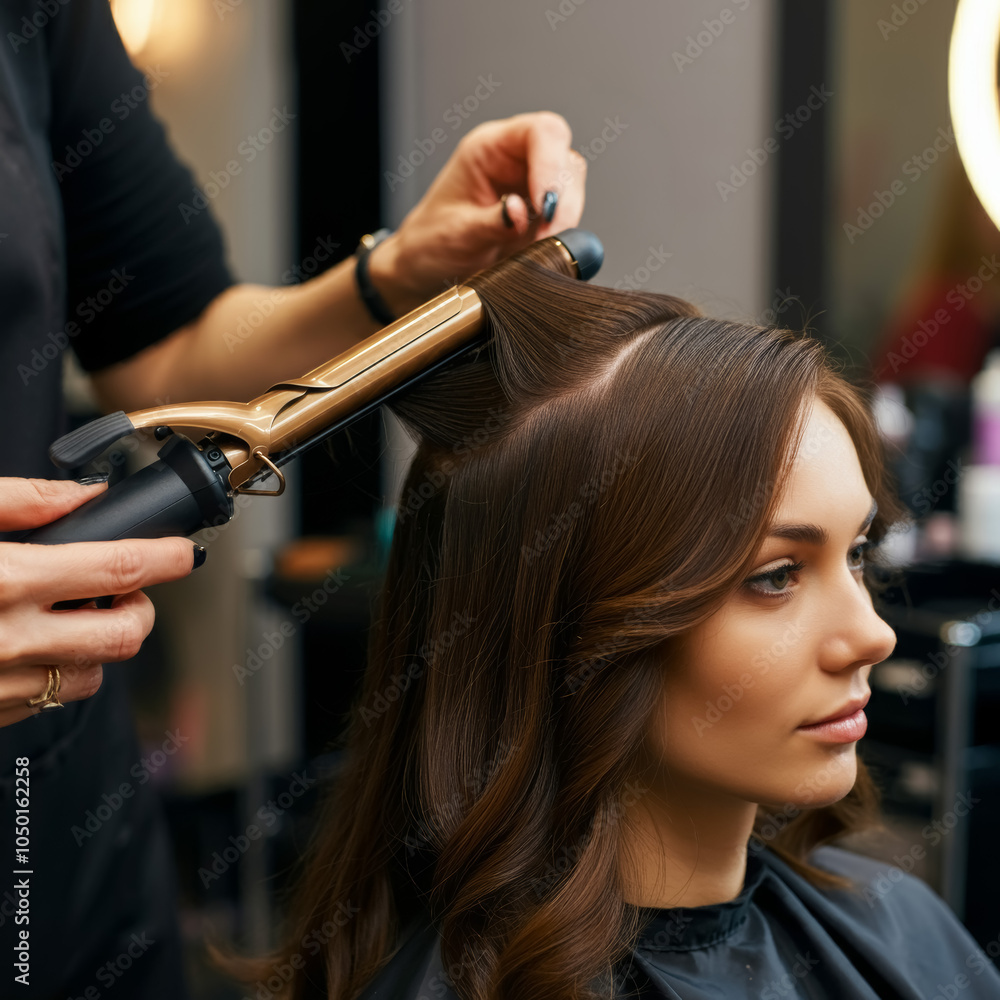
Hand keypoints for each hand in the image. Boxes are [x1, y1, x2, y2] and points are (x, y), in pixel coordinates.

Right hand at [0, 477, 199, 727]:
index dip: (166, 558)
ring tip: (71, 617)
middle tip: (125, 590)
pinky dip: (56, 672)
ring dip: (98, 644)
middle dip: (140, 608)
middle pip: (124, 634)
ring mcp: (2, 686)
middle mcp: (10, 640)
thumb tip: (84, 495)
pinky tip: (29, 647)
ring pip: (92, 675)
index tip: (185, 553)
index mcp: (6, 582)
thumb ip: (21, 502)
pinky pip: (48, 701)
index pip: (118, 568)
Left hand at [369, 110, 586, 314]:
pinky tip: (543, 250)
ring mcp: (531, 187)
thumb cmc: (431, 242)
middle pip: (564, 158)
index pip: (540, 132)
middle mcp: (515, 161)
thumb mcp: (455, 234)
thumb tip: (520, 212)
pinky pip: (567, 215)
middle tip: (546, 236)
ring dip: (565, 219)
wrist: (426, 270)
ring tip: (541, 247)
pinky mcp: (540, 215)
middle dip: (562, 199)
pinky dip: (562, 234)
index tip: (543, 205)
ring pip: (572, 187)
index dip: (551, 163)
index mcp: (489, 148)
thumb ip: (491, 222)